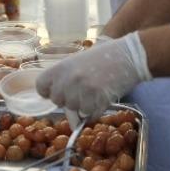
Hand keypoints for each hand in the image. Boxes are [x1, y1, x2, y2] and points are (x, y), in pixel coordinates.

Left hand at [36, 32, 151, 118]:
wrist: (128, 55)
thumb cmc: (104, 57)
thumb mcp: (79, 63)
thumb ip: (67, 83)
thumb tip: (66, 113)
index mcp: (61, 67)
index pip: (41, 87)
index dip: (48, 92)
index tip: (58, 91)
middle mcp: (68, 79)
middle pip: (58, 102)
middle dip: (69, 100)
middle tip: (82, 90)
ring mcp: (82, 89)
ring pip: (75, 111)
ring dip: (85, 106)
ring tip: (95, 92)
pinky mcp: (97, 98)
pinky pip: (90, 115)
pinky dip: (96, 111)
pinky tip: (103, 97)